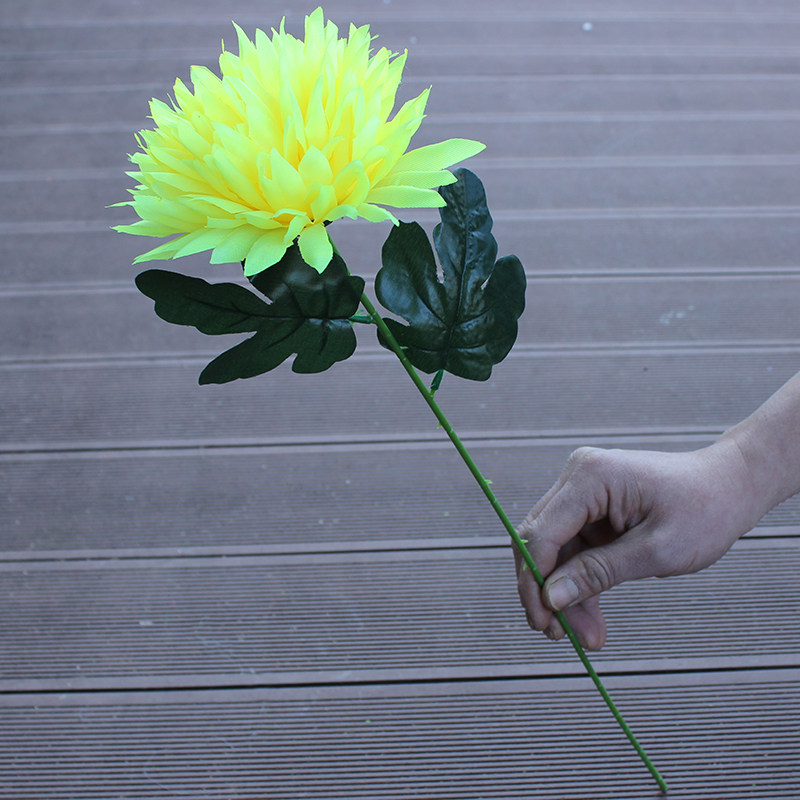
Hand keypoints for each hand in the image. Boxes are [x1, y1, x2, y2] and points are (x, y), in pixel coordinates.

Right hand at [515, 440, 763, 649]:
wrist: (731, 488)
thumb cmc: (705, 510)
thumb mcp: (656, 550)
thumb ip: (598, 573)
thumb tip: (551, 598)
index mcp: (591, 478)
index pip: (542, 532)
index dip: (535, 579)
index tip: (543, 621)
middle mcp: (579, 478)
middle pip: (540, 540)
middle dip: (546, 590)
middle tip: (556, 634)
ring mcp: (583, 492)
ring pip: (555, 551)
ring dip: (564, 593)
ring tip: (583, 636)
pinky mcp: (592, 509)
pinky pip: (574, 550)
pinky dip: (579, 583)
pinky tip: (589, 618)